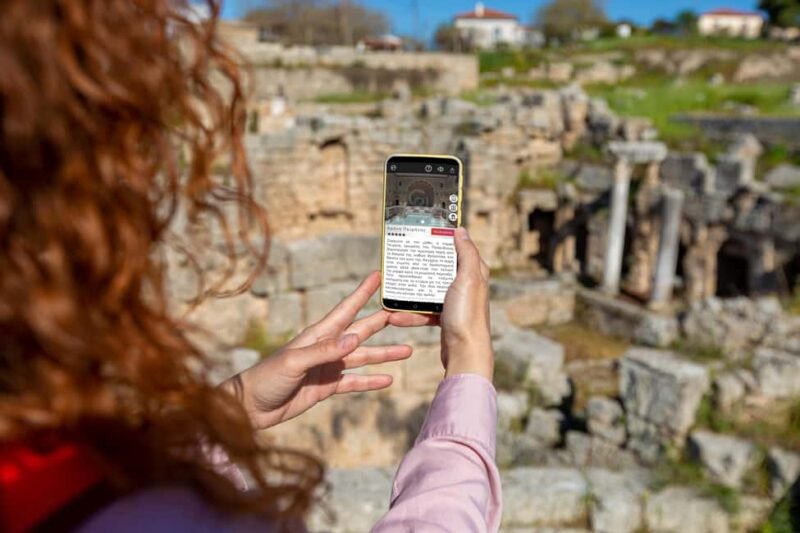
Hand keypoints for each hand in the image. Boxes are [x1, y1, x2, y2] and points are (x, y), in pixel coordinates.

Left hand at [222, 272, 430, 429]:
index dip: (362, 293)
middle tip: (407, 314)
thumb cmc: (266, 378)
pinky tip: (388, 380)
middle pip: (361, 331)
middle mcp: (326, 347)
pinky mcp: (326, 387)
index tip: (378, 276)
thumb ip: (325, 351)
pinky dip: (371, 381)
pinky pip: (354, 382)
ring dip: (384, 354)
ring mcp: (328, 367)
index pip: (346, 309)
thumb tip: (355, 338)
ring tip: (408, 351)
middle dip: (383, 322)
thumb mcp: (294, 362)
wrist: (250, 408)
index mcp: (317, 335)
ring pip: (363, 358)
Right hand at [398, 227, 492, 380]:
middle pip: (439, 269)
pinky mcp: (444, 318)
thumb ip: (466, 253)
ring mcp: (454, 303)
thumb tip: (461, 230)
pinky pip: (423, 312)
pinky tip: (395, 316)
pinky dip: (410, 314)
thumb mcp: (468, 278)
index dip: (445, 239)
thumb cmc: (468, 316)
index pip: (460, 249)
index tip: (426, 232)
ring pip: (428, 291)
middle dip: (421, 265)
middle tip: (405, 257)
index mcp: (474, 273)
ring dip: (410, 293)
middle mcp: (466, 286)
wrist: (465, 353)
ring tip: (392, 290)